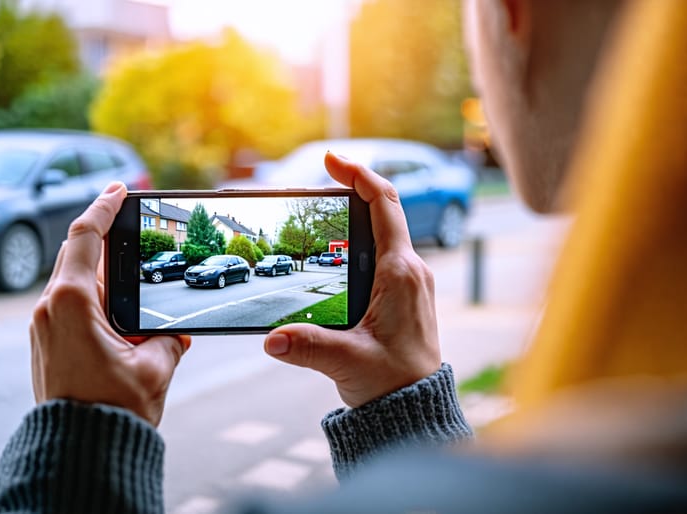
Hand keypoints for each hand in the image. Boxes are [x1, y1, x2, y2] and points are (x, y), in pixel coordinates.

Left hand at [30, 182, 190, 425]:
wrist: (80, 452)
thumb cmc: (113, 411)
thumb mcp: (155, 366)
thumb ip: (170, 338)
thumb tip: (177, 332)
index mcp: (71, 303)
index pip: (84, 237)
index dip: (103, 207)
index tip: (120, 188)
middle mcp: (49, 309)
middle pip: (77, 254)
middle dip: (104, 234)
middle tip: (128, 214)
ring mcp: (45, 327)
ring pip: (74, 280)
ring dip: (103, 269)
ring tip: (136, 268)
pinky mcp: (48, 344)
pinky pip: (71, 304)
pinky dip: (96, 294)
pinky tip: (122, 303)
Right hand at [264, 153, 440, 407]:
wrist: (415, 411)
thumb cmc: (392, 385)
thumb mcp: (346, 363)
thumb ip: (307, 346)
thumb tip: (271, 338)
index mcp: (400, 274)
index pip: (385, 205)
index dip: (359, 175)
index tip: (332, 160)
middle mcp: (410, 271)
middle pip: (386, 210)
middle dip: (354, 187)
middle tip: (321, 176)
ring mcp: (410, 282)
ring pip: (386, 231)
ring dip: (359, 212)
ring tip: (326, 203)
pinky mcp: (404, 295)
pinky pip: (385, 252)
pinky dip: (362, 237)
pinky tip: (338, 246)